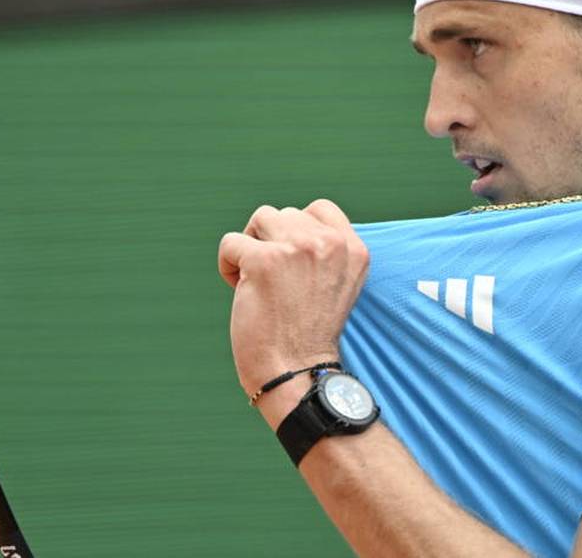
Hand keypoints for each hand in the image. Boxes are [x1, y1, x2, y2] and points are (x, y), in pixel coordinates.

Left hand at [218, 199, 369, 398]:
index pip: (320, 209)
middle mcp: (329, 243)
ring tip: (254, 278)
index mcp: (354, 249)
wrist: (298, 373)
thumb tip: (288, 224)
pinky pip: (230, 242)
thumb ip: (324, 252)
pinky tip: (239, 289)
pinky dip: (228, 265)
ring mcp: (297, 249)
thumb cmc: (309, 334)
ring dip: (250, 245)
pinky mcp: (264, 260)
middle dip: (271, 240)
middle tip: (271, 278)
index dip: (297, 230)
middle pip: (286, 214)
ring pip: (260, 219)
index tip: (290, 262)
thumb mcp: (336, 284)